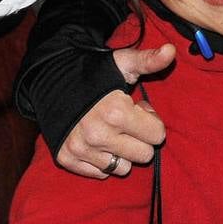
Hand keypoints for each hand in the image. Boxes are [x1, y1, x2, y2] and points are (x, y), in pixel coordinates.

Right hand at [56, 44, 174, 178]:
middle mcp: (98, 135)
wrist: (51, 78)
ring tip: (111, 131)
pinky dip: (102, 160)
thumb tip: (171, 50)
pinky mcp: (67, 158)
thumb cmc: (94, 72)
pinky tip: (96, 141)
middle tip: (125, 122)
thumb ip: (149, 60)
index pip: (158, 135)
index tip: (137, 109)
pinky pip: (101, 173)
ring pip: (123, 168)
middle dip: (140, 139)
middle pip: (144, 155)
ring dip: (122, 152)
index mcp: (116, 112)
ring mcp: (81, 149)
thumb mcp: (123, 63)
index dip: (151, 121)